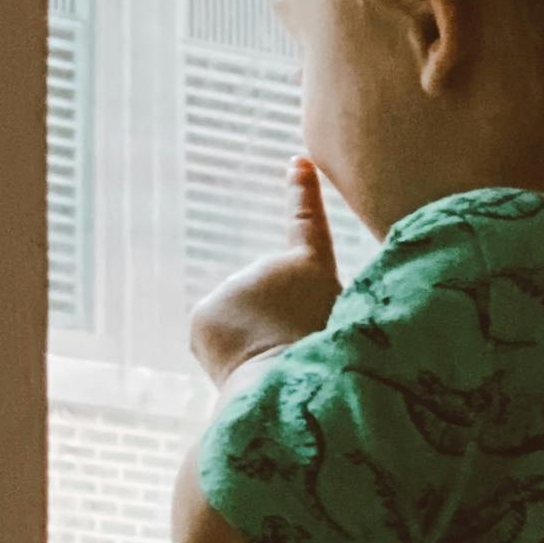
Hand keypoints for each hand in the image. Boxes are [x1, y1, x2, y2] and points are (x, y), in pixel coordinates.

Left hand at [190, 159, 340, 385]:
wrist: (285, 379)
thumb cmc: (326, 361)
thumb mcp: (341, 324)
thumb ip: (310, 308)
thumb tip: (266, 320)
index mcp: (311, 266)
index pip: (306, 221)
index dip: (303, 192)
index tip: (296, 163)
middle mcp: (265, 267)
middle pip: (271, 300)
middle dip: (276, 324)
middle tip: (295, 350)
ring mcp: (229, 287)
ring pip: (242, 321)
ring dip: (254, 341)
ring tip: (274, 362)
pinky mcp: (202, 314)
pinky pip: (216, 337)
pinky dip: (228, 354)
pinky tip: (244, 366)